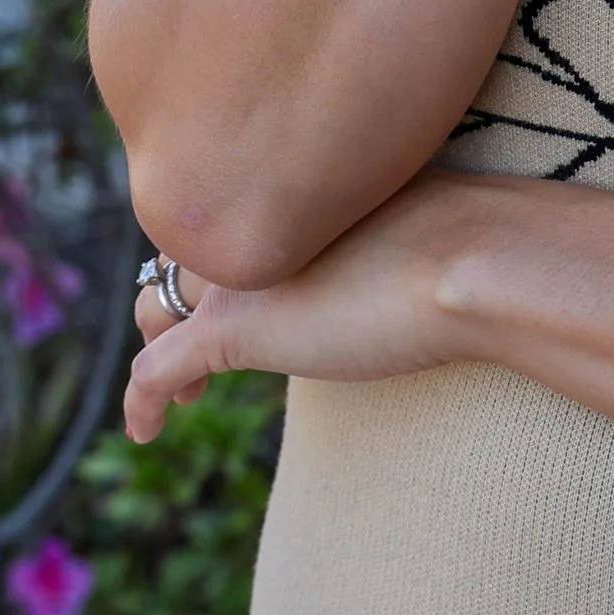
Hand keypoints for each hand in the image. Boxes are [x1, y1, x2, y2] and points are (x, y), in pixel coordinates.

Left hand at [124, 178, 473, 442]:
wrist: (471, 260)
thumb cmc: (465, 239)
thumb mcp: (411, 215)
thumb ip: (373, 224)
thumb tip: (402, 244)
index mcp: (292, 183)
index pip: (226, 202)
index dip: (222, 241)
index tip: (243, 275)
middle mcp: (252, 215)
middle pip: (180, 248)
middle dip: (180, 289)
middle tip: (196, 331)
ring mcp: (236, 273)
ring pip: (158, 302)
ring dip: (159, 337)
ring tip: (187, 387)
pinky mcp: (229, 332)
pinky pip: (155, 370)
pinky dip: (142, 402)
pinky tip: (144, 431)